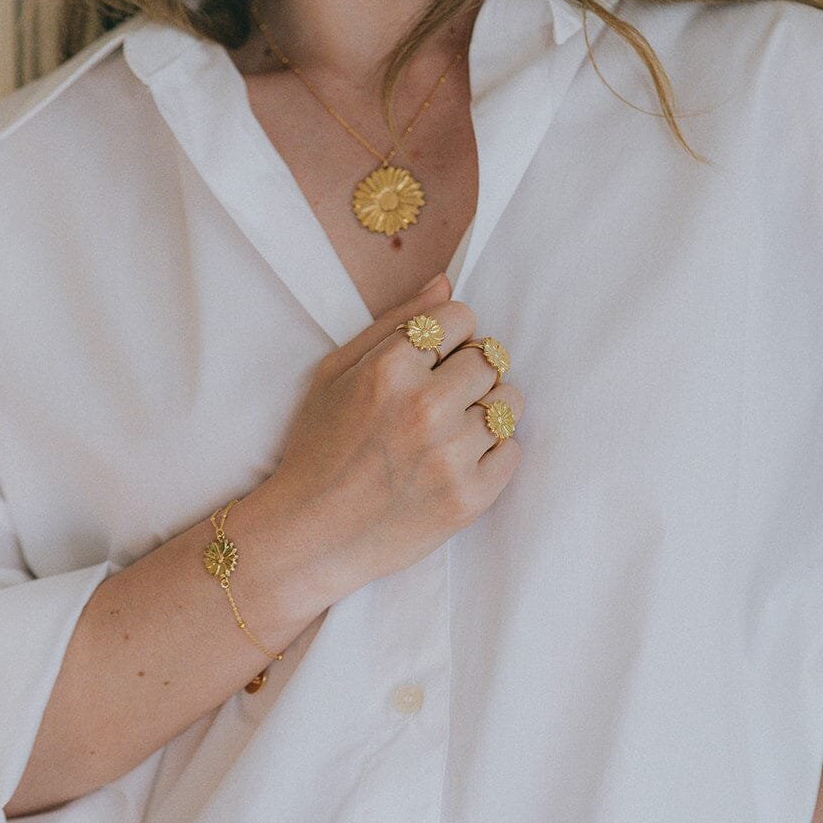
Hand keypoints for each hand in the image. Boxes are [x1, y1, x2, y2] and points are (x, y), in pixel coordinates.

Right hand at [268, 270, 523, 605]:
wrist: (310, 536)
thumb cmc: (317, 451)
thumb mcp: (335, 374)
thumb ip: (393, 323)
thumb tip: (446, 285)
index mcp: (389, 369)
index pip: (461, 318)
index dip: (451, 337)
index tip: (435, 359)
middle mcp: (424, 408)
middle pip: (491, 359)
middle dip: (470, 372)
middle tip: (441, 399)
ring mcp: (450, 456)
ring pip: (509, 403)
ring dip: (486, 410)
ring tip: (451, 430)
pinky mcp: (469, 498)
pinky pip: (512, 451)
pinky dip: (492, 453)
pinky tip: (457, 461)